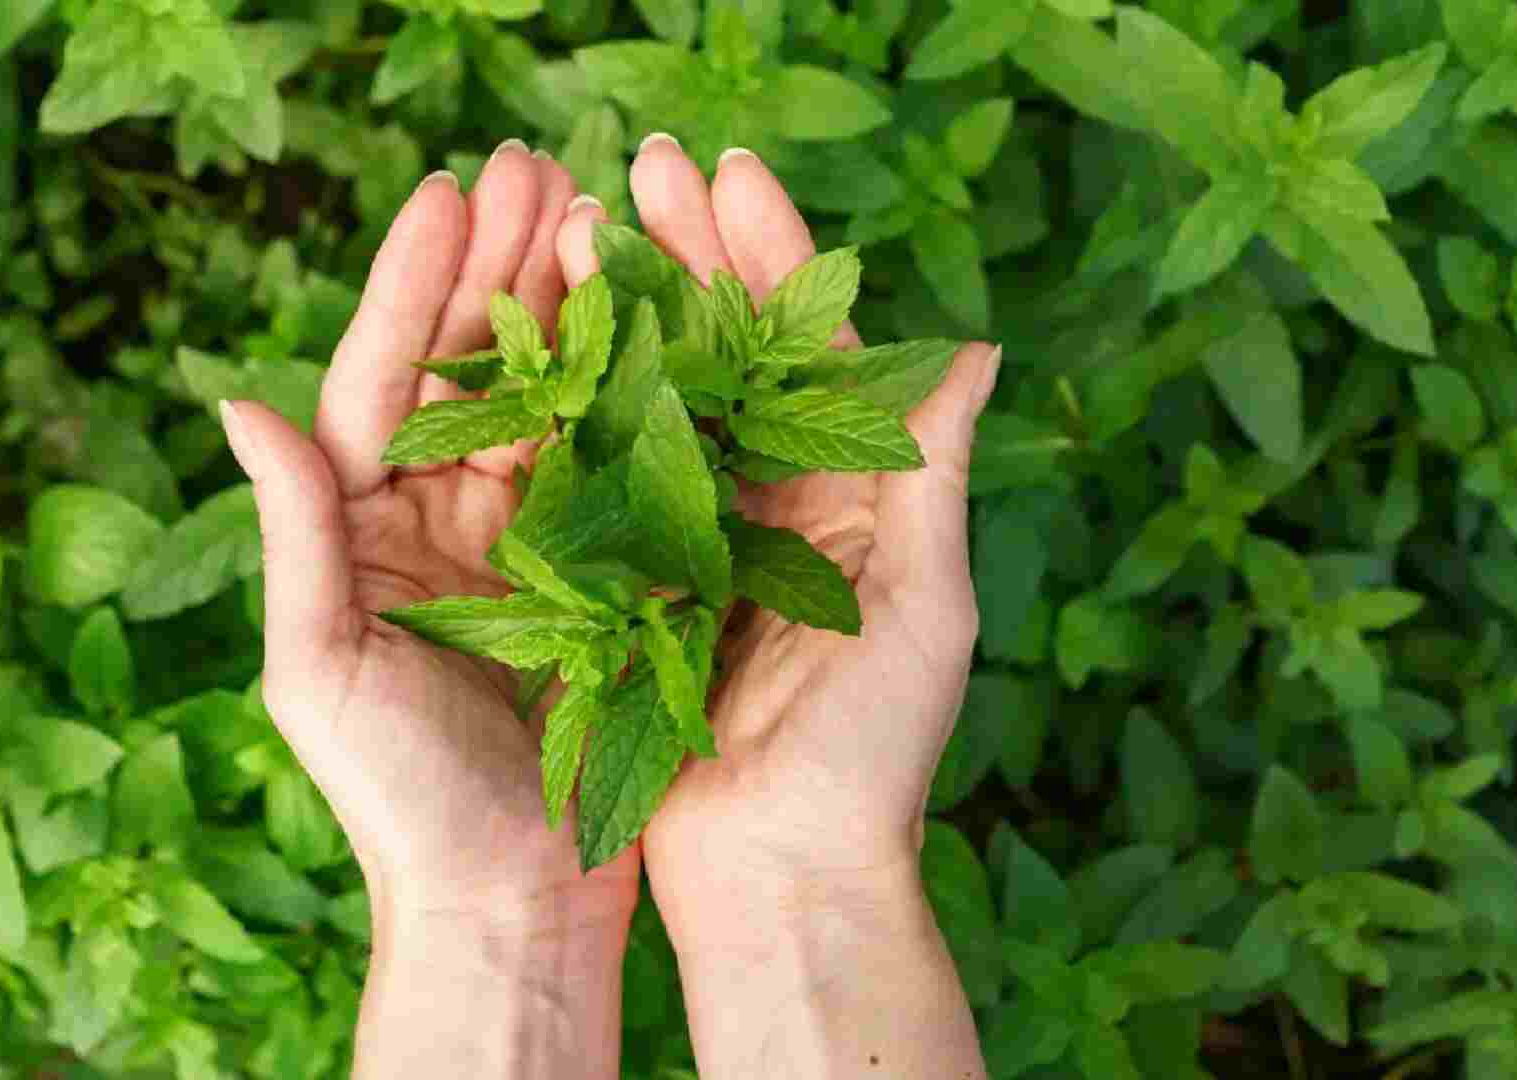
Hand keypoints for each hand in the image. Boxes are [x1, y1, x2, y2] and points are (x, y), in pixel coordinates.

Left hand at [222, 142, 637, 1079]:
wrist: (508, 902)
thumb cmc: (397, 803)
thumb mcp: (322, 668)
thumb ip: (297, 533)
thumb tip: (238, 402)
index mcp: (365, 530)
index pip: (384, 380)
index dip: (414, 284)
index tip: (449, 192)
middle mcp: (441, 521)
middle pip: (470, 368)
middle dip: (500, 265)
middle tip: (539, 164)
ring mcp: (526, 544)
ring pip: (547, 399)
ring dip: (570, 306)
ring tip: (599, 213)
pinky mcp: (601, 577)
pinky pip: (613, 466)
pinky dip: (632, 391)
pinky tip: (657, 321)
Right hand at [555, 136, 996, 1076]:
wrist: (780, 877)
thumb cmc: (871, 756)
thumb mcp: (923, 608)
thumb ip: (928, 474)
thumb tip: (975, 347)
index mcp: (852, 494)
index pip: (811, 345)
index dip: (770, 253)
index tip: (725, 171)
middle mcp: (774, 503)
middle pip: (728, 351)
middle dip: (687, 253)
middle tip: (639, 164)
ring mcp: (697, 541)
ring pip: (658, 399)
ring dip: (625, 311)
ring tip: (578, 221)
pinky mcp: (632, 587)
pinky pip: (603, 481)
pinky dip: (578, 411)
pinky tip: (541, 341)